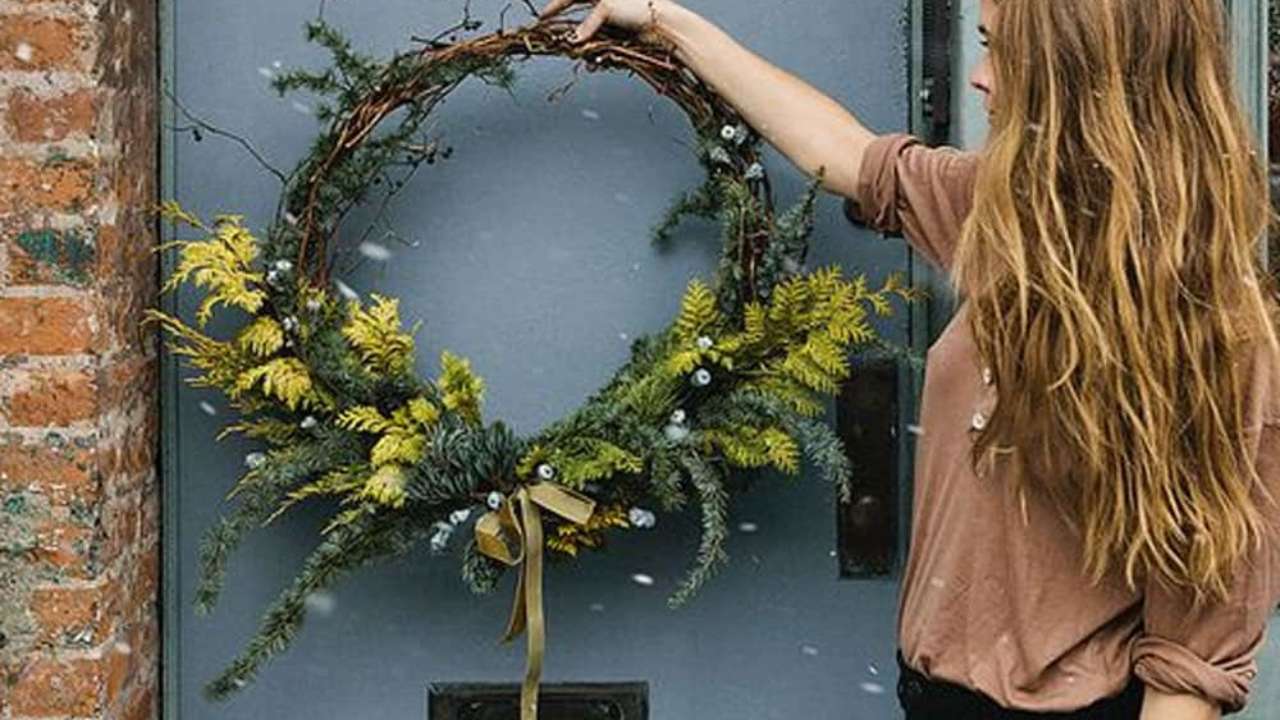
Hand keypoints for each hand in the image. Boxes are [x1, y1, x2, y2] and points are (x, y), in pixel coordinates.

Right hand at [538, 0, 661, 41]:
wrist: (664, 25)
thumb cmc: (639, 7)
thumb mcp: (606, 8)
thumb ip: (586, 24)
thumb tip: (573, 41)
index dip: (556, 5)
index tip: (543, 18)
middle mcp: (605, 4)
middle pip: (579, 17)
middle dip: (569, 29)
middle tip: (558, 40)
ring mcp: (612, 21)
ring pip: (589, 34)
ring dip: (583, 44)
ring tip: (579, 52)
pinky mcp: (618, 36)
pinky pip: (600, 44)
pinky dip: (594, 51)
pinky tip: (593, 59)